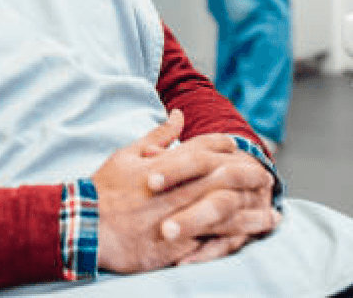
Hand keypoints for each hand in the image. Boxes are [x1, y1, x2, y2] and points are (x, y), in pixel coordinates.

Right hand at [92, 111, 278, 273]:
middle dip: (249, 174)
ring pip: (226, 211)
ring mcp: (180, 217)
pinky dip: (236, 239)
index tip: (237, 146)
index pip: (203, 147)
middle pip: (223, 177)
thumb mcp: (126, 155)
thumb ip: (156, 136)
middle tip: (266, 176)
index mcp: (164, 165)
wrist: (88, 227)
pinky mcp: (179, 245)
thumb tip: (178, 114)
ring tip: (272, 214)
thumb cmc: (105, 190)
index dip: (224, 145)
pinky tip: (251, 240)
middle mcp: (177, 189)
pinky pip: (215, 241)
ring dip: (252, 211)